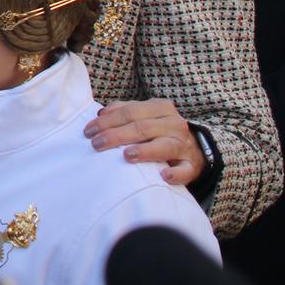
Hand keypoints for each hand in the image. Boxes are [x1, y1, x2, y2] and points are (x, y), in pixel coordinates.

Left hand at [85, 98, 201, 185]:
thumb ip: (125, 112)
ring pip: (165, 145)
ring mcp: (184, 145)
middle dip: (116, 135)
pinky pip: (185, 170)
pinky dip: (176, 173)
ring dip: (145, 150)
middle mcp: (174, 124)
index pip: (130, 112)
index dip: (108, 121)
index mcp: (160, 108)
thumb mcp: (146, 116)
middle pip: (142, 128)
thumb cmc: (161, 132)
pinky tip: (164, 176)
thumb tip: (101, 114)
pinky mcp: (192, 166)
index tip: (88, 131)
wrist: (196, 150)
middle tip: (96, 144)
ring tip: (127, 155)